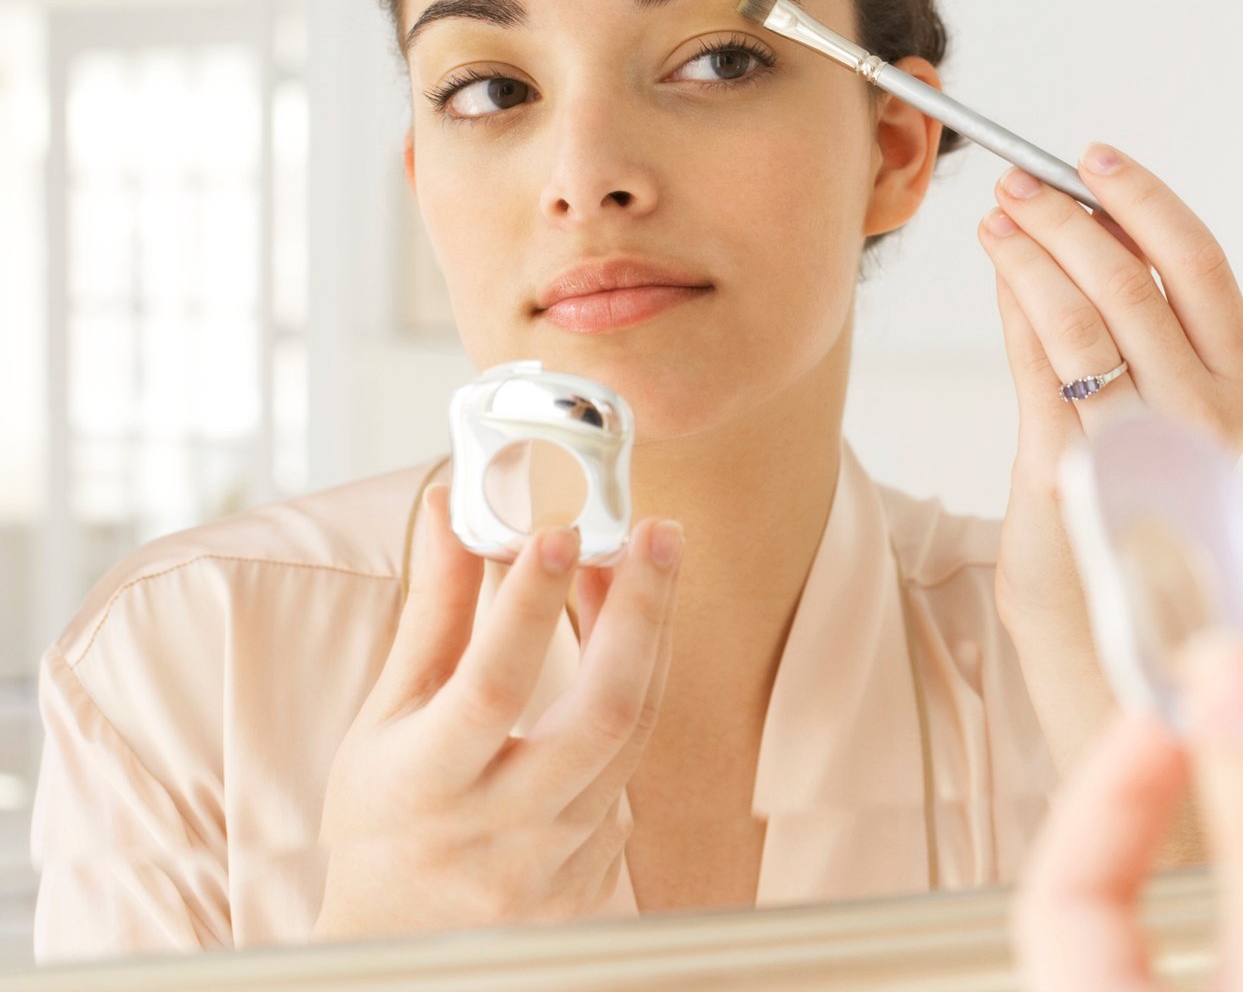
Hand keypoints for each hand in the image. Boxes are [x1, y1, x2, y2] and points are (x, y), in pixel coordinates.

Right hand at [312, 486, 682, 940]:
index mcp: (426, 787)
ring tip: (648, 561)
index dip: (530, 605)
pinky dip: (637, 693)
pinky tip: (632, 638)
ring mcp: (557, 862)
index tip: (560, 527)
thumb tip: (451, 505)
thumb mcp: (388, 714)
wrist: (398, 939)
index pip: (493, 686)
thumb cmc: (383, 811)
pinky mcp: (596, 875)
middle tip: (658, 531)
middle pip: (604, 713)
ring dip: (650, 638)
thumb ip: (434, 613)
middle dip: (641, 611)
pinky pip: (633, 768)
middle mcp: (499, 831)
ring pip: (634, 733)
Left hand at [979, 145, 1242, 685]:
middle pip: (1135, 282)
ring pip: (1082, 319)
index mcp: (1241, 385)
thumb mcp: (1149, 401)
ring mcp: (1144, 448)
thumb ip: (1127, 319)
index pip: (1202, 265)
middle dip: (1068, 217)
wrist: (1101, 619)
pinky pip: (1040, 368)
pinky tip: (999, 275)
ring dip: (1031, 255)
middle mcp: (1205, 418)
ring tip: (996, 220)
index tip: (1093, 158)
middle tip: (1018, 183)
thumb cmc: (1127, 499)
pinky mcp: (1080, 476)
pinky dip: (1016, 307)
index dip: (1145, 201)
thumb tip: (1081, 220)